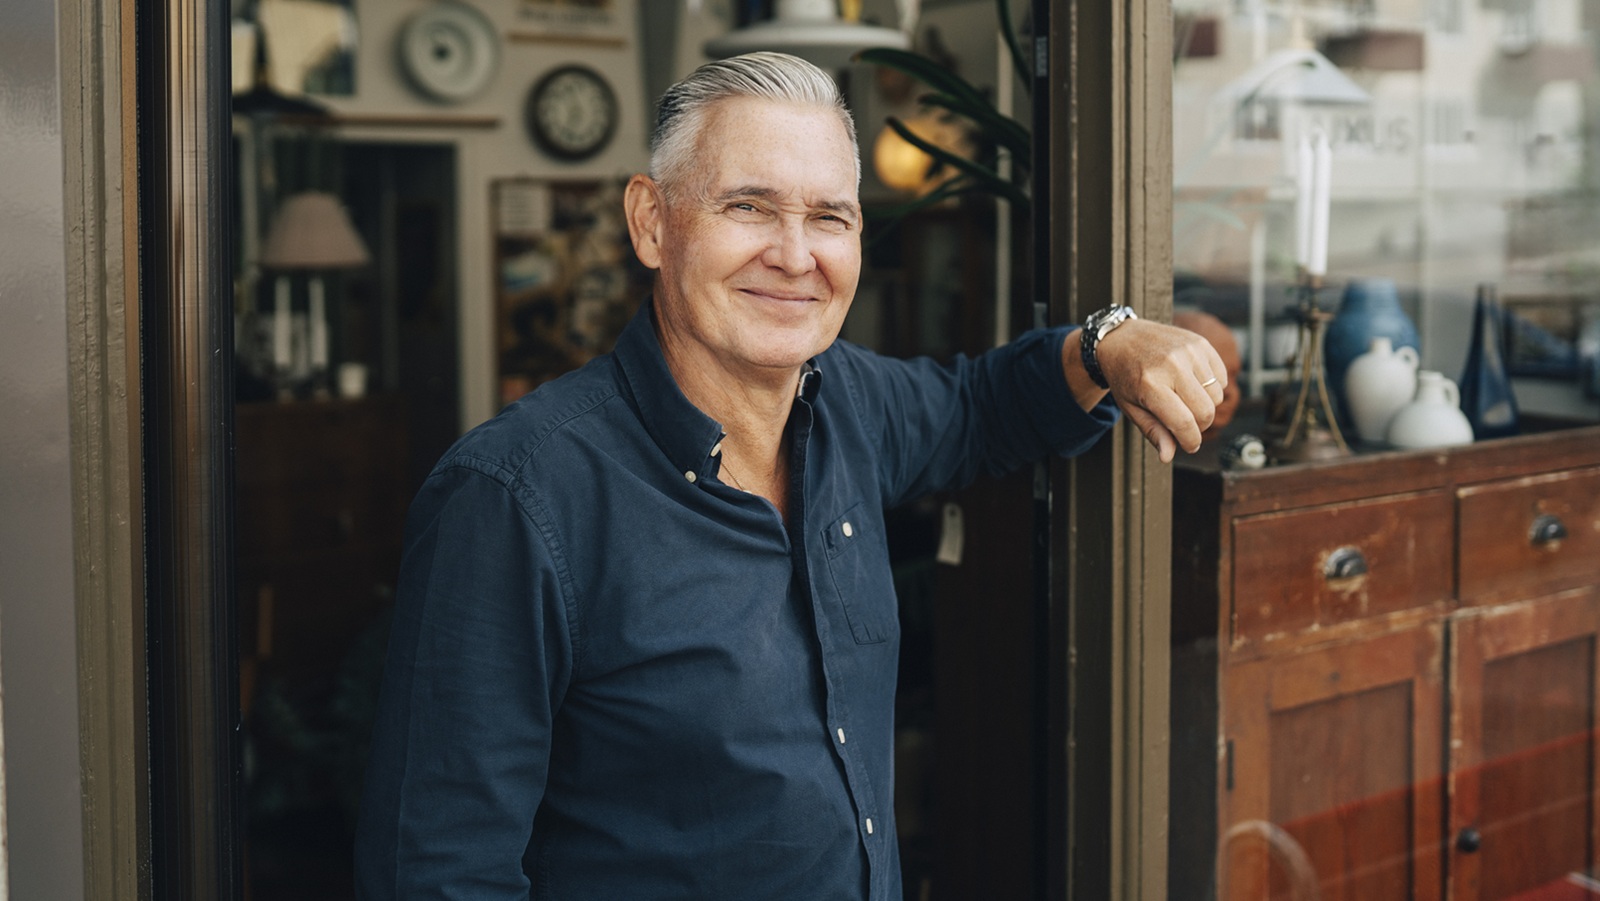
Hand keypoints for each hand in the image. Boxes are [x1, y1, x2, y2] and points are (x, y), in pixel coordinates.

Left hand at [1094, 320, 1228, 461]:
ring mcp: (1189, 352)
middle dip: (1199, 426)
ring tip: (1186, 402)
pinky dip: (1212, 387)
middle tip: (1185, 425)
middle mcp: (1172, 365)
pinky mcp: (1200, 343)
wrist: (1122, 338)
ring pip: (1216, 396)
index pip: (1184, 423)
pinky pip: (1222, 377)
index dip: (1191, 442)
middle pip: (1206, 411)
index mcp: (1151, 385)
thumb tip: (1168, 456)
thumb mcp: (1131, 407)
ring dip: (1206, 406)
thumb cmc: (1125, 376)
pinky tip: (1193, 384)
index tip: (1190, 446)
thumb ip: (1153, 431)